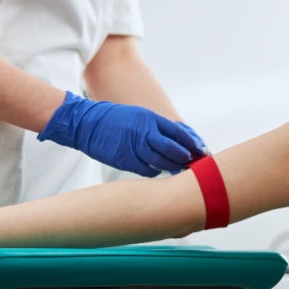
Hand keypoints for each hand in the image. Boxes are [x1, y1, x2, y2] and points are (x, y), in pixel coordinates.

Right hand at [39, 92, 205, 176]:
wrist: (86, 124)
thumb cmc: (114, 120)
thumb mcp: (139, 116)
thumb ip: (157, 128)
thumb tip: (177, 141)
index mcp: (149, 119)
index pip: (178, 132)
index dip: (192, 143)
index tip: (202, 151)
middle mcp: (144, 132)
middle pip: (173, 149)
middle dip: (187, 158)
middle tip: (195, 163)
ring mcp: (134, 147)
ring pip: (162, 162)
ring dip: (173, 167)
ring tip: (181, 170)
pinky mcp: (125, 160)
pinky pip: (147, 170)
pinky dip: (154, 172)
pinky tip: (157, 172)